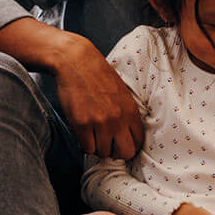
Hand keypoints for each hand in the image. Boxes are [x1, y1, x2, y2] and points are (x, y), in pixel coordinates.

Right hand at [55, 38, 143, 158]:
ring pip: (103, 152)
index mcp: (130, 110)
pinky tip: (84, 134)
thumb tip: (126, 133)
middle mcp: (118, 119)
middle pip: (125, 153)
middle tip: (109, 146)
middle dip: (117, 153)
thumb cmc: (97, 74)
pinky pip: (87, 147)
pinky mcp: (82, 124)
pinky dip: (85, 144)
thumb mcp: (121, 92)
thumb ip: (126, 113)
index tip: (122, 145)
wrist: (76, 61)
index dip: (130, 146)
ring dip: (98, 147)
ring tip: (93, 136)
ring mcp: (100, 122)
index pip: (138, 141)